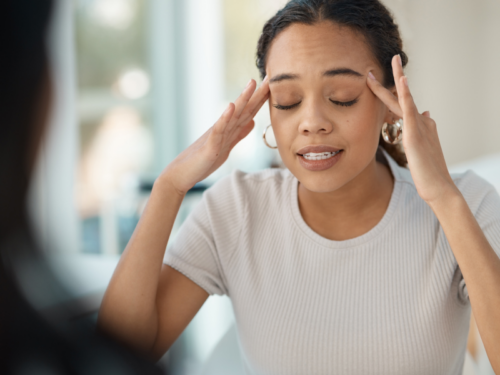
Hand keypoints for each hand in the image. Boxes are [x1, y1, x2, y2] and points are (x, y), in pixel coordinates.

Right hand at [160, 77, 269, 194]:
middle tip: (270, 77)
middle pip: (243, 109)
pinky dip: (225, 117)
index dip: (261, 99)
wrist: (181, 174)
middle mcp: (223, 128)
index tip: (273, 84)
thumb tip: (253, 121)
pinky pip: (218, 130)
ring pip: (232, 115)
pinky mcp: (209, 146)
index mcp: (229, 129)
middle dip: (257, 94)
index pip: (249, 111)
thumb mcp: (227, 146)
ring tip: (252, 83)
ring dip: (242, 99)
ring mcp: (216, 135)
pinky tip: (231, 106)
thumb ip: (239, 133)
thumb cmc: (203, 161)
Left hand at [366, 55, 458, 203]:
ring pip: (405, 98)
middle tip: (389, 58)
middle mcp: (420, 121)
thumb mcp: (421, 147)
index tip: (376, 80)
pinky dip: (405, 94)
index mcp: (418, 125)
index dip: (388, 91)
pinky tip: (401, 80)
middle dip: (394, 76)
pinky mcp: (415, 133)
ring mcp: (418, 126)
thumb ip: (420, 130)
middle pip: (402, 96)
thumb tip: (426, 112)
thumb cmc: (428, 171)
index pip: (400, 105)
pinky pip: (409, 110)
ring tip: (393, 60)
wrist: (438, 187)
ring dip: (398, 78)